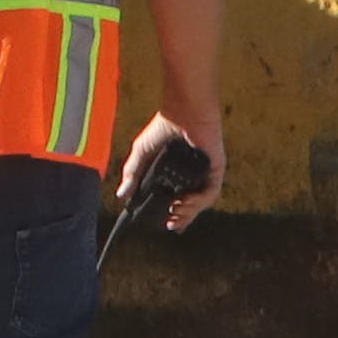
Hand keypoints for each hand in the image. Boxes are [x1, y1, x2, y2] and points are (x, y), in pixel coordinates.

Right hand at [119, 111, 223, 233]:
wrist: (182, 112)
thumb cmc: (164, 127)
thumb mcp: (142, 153)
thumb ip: (133, 173)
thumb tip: (121, 194)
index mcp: (177, 173)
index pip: (177, 199)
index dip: (173, 214)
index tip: (166, 224)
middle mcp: (193, 175)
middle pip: (191, 205)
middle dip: (182, 218)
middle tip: (172, 225)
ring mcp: (205, 174)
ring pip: (201, 202)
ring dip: (189, 212)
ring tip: (176, 214)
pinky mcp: (215, 169)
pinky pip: (210, 192)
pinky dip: (199, 201)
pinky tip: (185, 202)